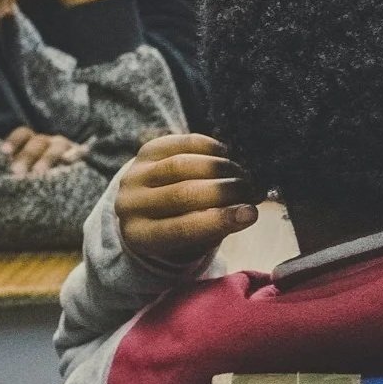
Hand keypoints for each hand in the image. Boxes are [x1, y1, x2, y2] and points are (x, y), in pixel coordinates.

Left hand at [1, 127, 90, 177]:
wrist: (66, 184)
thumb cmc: (33, 177)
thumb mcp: (22, 169)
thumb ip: (12, 168)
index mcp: (33, 141)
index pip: (23, 134)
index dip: (13, 141)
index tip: (4, 152)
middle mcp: (49, 142)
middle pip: (38, 142)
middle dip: (27, 155)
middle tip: (16, 171)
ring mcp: (66, 149)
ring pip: (56, 147)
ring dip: (46, 158)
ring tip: (38, 173)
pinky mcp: (79, 157)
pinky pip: (79, 154)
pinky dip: (75, 155)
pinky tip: (70, 161)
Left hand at [117, 133, 263, 267]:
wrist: (146, 205)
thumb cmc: (179, 227)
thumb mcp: (192, 239)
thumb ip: (216, 227)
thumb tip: (248, 210)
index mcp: (140, 236)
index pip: (182, 229)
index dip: (220, 220)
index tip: (252, 214)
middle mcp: (130, 205)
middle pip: (182, 194)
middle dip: (225, 191)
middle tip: (253, 191)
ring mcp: (134, 175)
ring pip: (182, 166)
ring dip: (221, 169)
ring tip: (243, 175)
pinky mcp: (145, 151)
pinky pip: (180, 144)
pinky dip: (209, 148)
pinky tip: (226, 156)